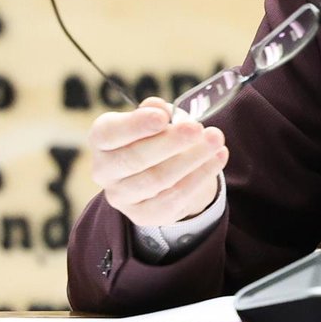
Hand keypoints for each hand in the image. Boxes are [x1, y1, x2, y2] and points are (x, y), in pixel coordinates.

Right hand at [87, 97, 227, 226]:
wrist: (167, 172)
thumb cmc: (158, 136)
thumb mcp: (157, 118)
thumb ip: (156, 111)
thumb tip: (160, 107)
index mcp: (103, 140)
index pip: (108, 133)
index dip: (135, 125)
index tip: (163, 116)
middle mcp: (104, 170)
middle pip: (134, 159)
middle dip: (170, 143)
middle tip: (197, 129)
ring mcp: (122, 196)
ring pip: (157, 179)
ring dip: (191, 158)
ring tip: (216, 140)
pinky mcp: (143, 214)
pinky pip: (174, 197)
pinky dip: (200, 176)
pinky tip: (218, 158)